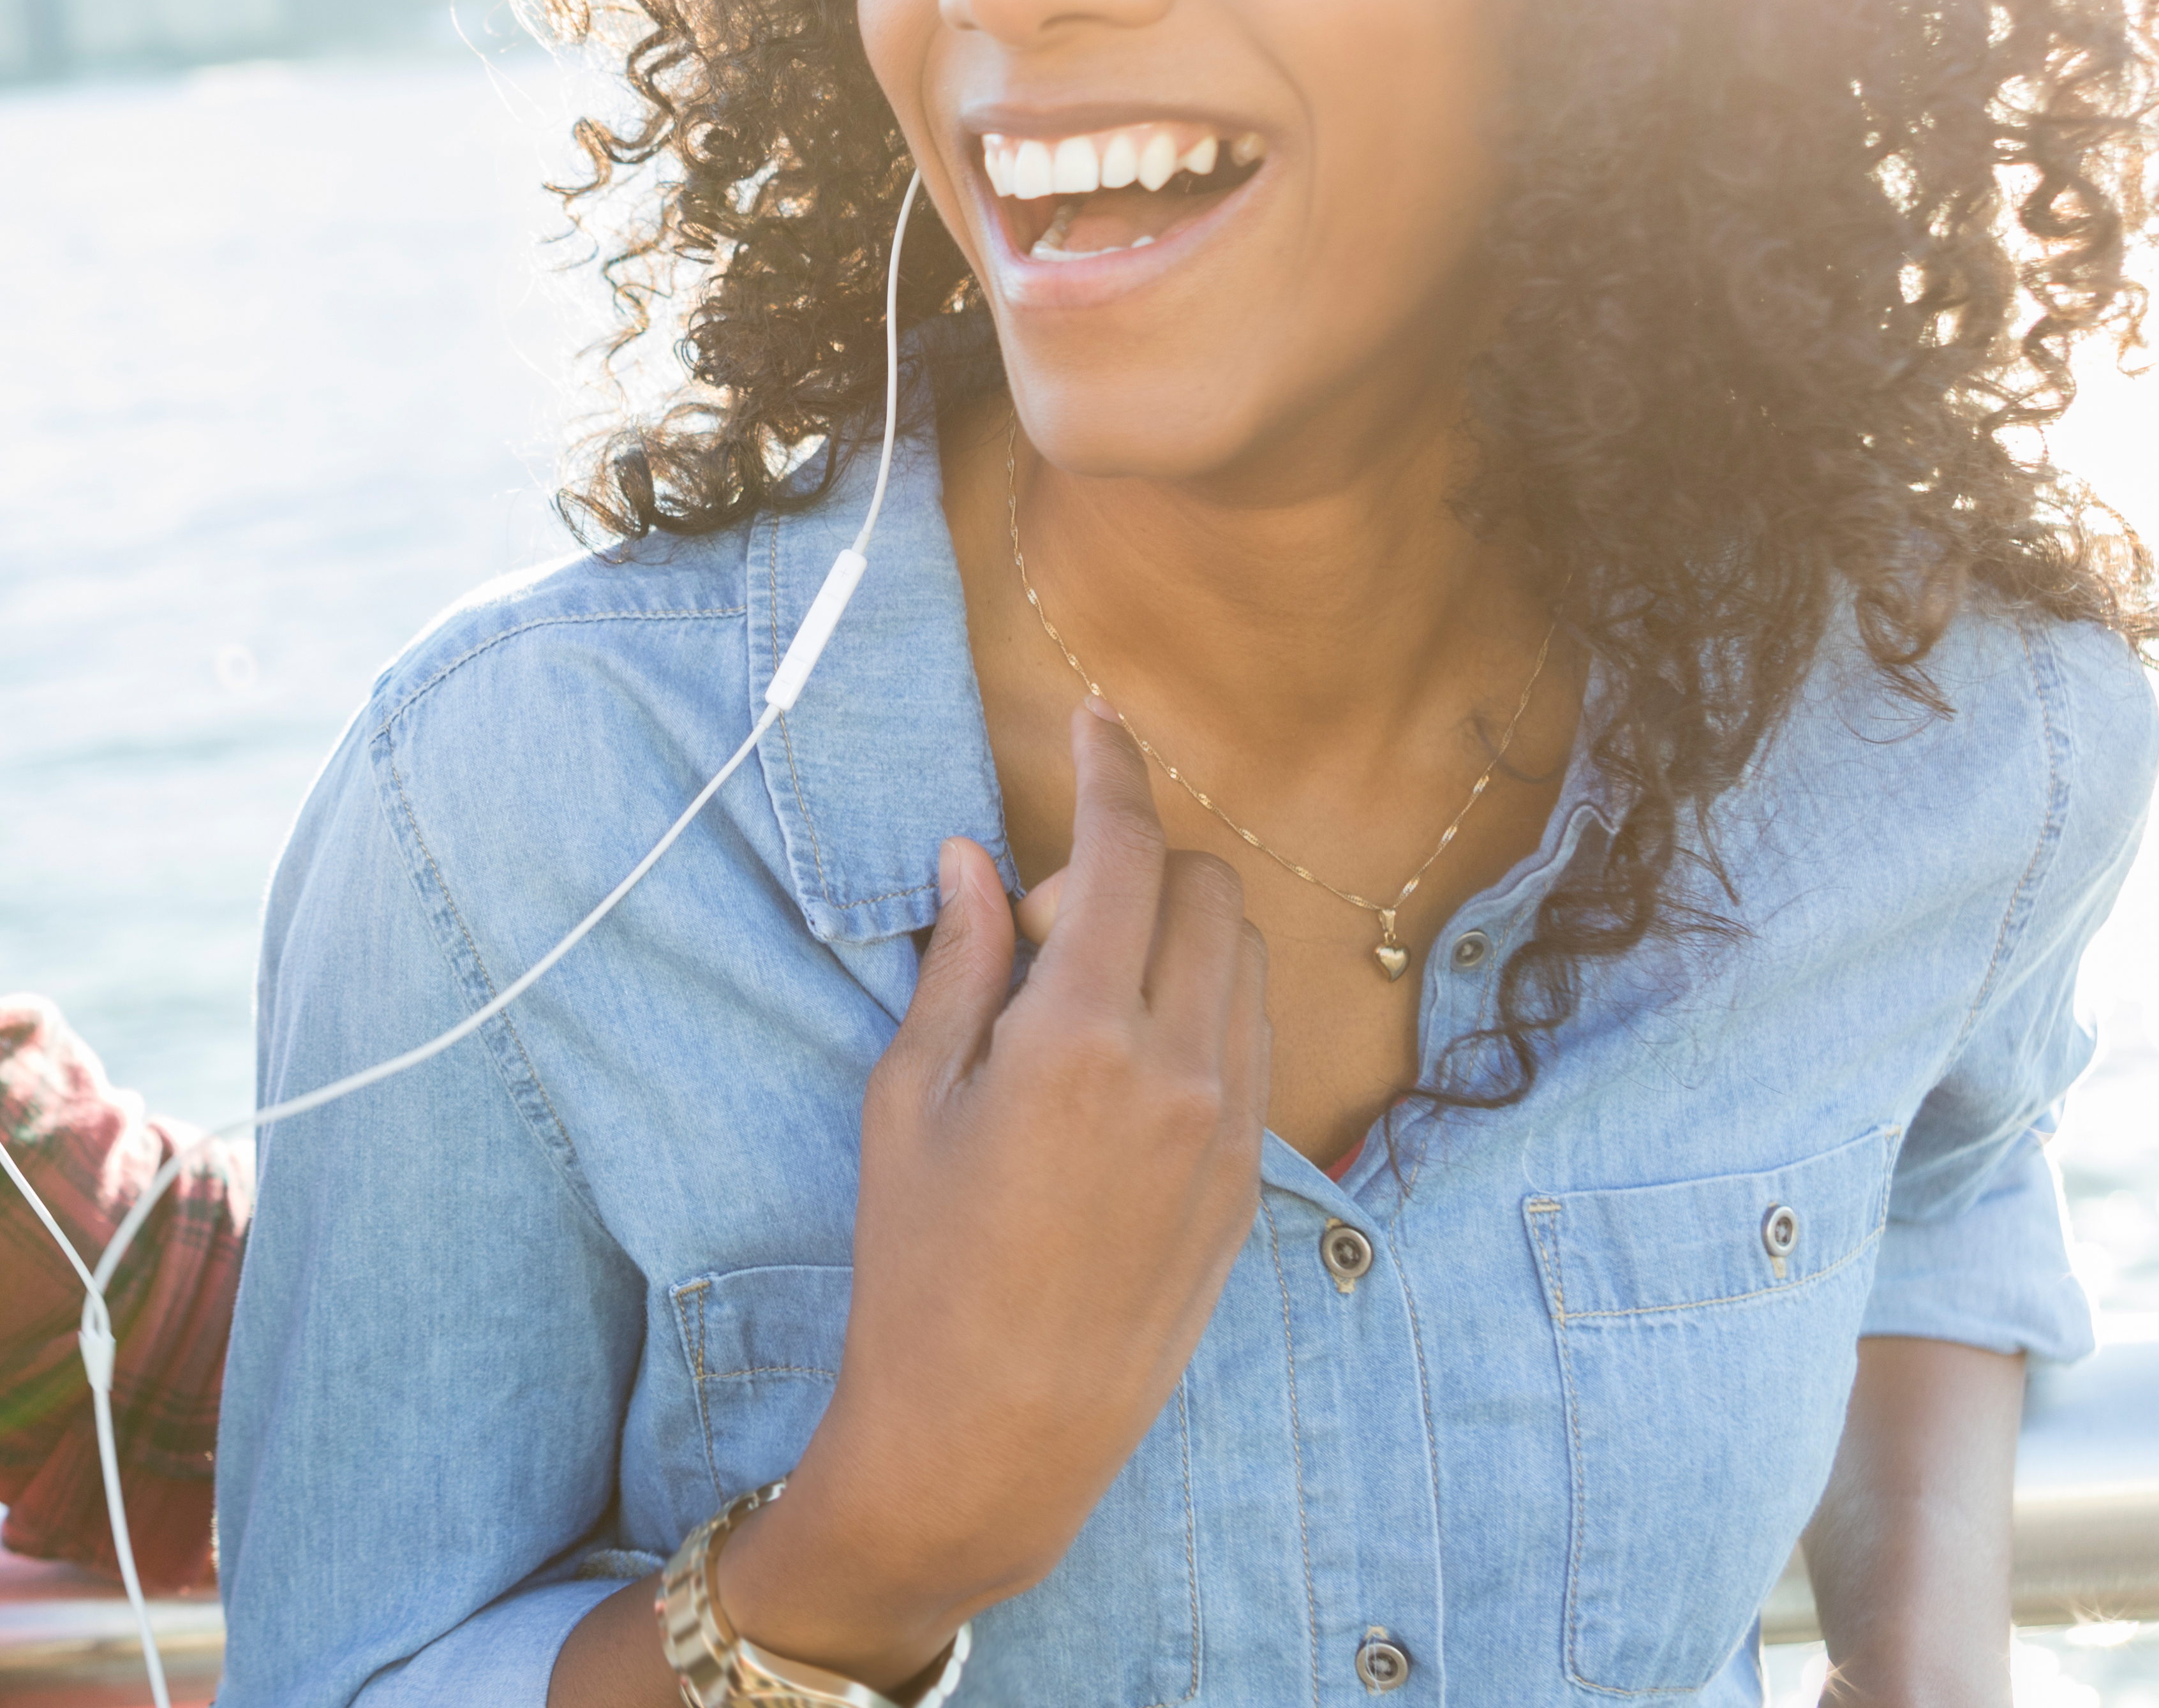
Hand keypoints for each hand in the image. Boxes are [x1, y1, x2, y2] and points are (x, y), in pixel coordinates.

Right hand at [716, 702, 1273, 1684]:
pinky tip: (1120, 1065)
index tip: (1099, 722)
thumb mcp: (907, 1098)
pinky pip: (1251, 1040)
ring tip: (1077, 1010)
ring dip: (1175, 934)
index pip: (1125, 853)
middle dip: (1130, 870)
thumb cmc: (919, 1266)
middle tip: (1039, 942)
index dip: (1112, 770)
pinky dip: (1201, 1006)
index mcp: (1081, 1038)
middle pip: (1201, 890)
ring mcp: (1228, 1128)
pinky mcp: (1247, 1180)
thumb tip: (981, 858)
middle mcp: (1179, 1070)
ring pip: (1242, 958)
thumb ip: (959, 962)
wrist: (991, 1437)